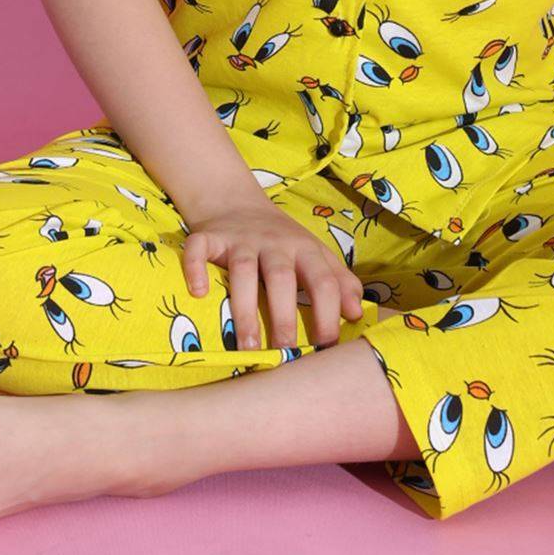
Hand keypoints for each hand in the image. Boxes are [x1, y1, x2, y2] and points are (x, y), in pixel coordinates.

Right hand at [181, 198, 367, 351]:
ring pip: (242, 270)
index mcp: (305, 249)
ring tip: (247, 345)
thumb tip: (358, 315)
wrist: (238, 203)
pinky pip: (199, 249)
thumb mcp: (316, 255)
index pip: (323, 280)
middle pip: (281, 277)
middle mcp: (274, 243)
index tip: (327, 346)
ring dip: (244, 307)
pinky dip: (195, 268)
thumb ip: (339, 283)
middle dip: (284, 315)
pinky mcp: (210, 237)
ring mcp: (240, 240)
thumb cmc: (283, 242)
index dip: (328, 312)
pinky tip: (198, 293)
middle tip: (285, 351)